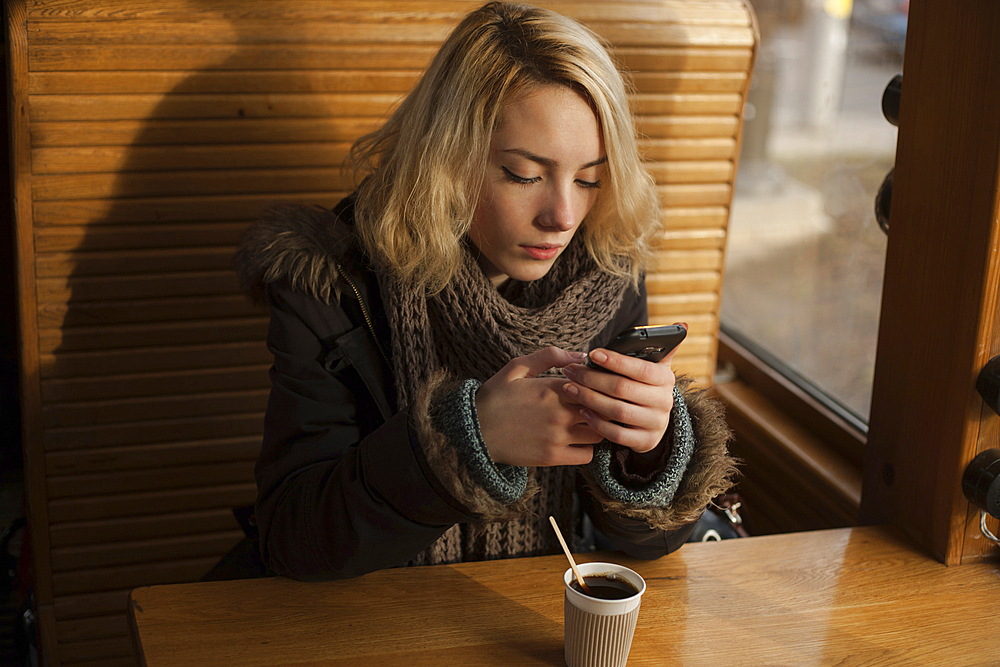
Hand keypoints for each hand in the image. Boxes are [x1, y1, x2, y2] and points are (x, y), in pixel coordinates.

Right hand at [475, 347, 604, 466]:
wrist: (474, 431)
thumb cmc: (495, 397)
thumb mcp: (516, 368)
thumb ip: (549, 356)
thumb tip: (580, 355)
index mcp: (552, 388)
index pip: (594, 384)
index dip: (598, 385)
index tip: (594, 386)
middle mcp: (559, 413)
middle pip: (601, 408)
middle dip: (602, 405)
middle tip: (597, 405)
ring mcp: (557, 437)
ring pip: (599, 432)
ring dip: (598, 426)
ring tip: (588, 422)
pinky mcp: (552, 457)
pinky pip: (587, 455)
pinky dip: (587, 448)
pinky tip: (577, 441)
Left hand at [560, 325, 684, 453]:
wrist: (653, 420)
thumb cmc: (645, 385)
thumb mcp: (654, 367)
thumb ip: (660, 346)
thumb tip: (682, 325)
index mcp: (666, 379)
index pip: (640, 368)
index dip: (616, 361)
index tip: (593, 353)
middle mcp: (664, 402)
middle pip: (622, 389)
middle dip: (592, 378)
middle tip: (571, 371)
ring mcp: (656, 423)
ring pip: (617, 411)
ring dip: (589, 398)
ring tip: (570, 388)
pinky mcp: (645, 441)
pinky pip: (617, 434)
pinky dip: (597, 423)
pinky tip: (582, 410)